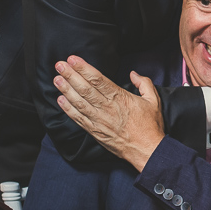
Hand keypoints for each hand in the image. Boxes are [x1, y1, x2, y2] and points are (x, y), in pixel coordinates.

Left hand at [55, 56, 164, 171]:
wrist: (147, 150)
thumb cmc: (150, 126)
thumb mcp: (154, 100)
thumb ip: (144, 83)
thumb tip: (133, 74)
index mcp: (120, 98)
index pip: (98, 79)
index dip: (84, 68)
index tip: (73, 59)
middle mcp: (106, 108)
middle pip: (85, 88)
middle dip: (70, 75)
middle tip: (59, 65)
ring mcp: (99, 120)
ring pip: (79, 102)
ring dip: (66, 90)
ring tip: (57, 79)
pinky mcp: (95, 132)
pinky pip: (78, 119)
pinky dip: (68, 109)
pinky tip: (60, 100)